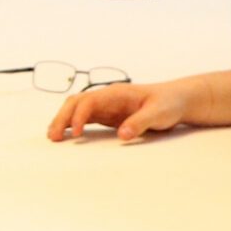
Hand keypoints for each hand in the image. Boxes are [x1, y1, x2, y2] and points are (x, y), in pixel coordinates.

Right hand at [46, 80, 191, 143]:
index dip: (79, 116)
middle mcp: (107, 97)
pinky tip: (66, 136)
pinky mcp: (107, 115)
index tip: (76, 134)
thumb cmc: (168, 103)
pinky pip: (84, 118)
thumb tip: (122, 135)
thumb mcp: (159, 113)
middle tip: (54, 137)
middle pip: (76, 102)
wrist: (177, 100)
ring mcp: (106, 105)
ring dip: (63, 121)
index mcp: (117, 93)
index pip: (89, 100)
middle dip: (62, 118)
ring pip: (76, 108)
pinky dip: (72, 125)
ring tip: (53, 137)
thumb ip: (140, 123)